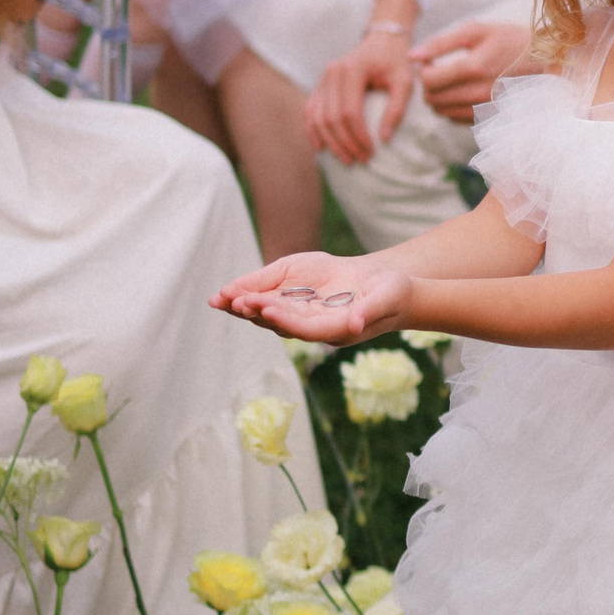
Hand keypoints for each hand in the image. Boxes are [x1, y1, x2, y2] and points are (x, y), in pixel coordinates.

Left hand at [212, 251, 410, 343]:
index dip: (284, 319)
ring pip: (269, 315)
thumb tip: (354, 324)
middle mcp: (315, 326)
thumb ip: (370, 311)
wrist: (386, 285)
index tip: (265, 307)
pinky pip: (270, 302)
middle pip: (281, 323)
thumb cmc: (392, 293)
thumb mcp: (387, 298)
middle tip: (234, 299)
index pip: (305, 328)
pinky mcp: (298, 303)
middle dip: (257, 311)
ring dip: (245, 307)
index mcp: (336, 329)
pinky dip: (250, 296)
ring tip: (221, 298)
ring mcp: (305, 315)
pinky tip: (228, 293)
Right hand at [307, 27, 414, 164]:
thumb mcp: (405, 81)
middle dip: (345, 143)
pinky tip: (320, 147)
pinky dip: (313, 130)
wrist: (383, 40)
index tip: (371, 152)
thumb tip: (384, 139)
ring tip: (345, 159)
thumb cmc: (396, 61)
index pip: (350, 111)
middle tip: (360, 160)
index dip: (358, 135)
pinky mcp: (321, 85)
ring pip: (317, 116)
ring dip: (329, 142)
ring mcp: (323, 78)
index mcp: (352, 69)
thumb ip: (397, 108)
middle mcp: (332, 72)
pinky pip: (310, 110)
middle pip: (331, 117)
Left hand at [414, 19, 530, 122]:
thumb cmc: (510, 40)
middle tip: (438, 71)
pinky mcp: (489, 118)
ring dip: (438, 98)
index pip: (428, 80)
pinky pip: (456, 119)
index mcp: (473, 67)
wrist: (546, 61)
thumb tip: (411, 57)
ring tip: (450, 81)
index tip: (431, 63)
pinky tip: (463, 92)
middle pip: (432, 99)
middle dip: (428, 86)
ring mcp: (485, 109)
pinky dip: (452, 107)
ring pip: (442, 112)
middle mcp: (478, 93)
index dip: (423, 71)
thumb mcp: (476, 31)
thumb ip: (440, 43)